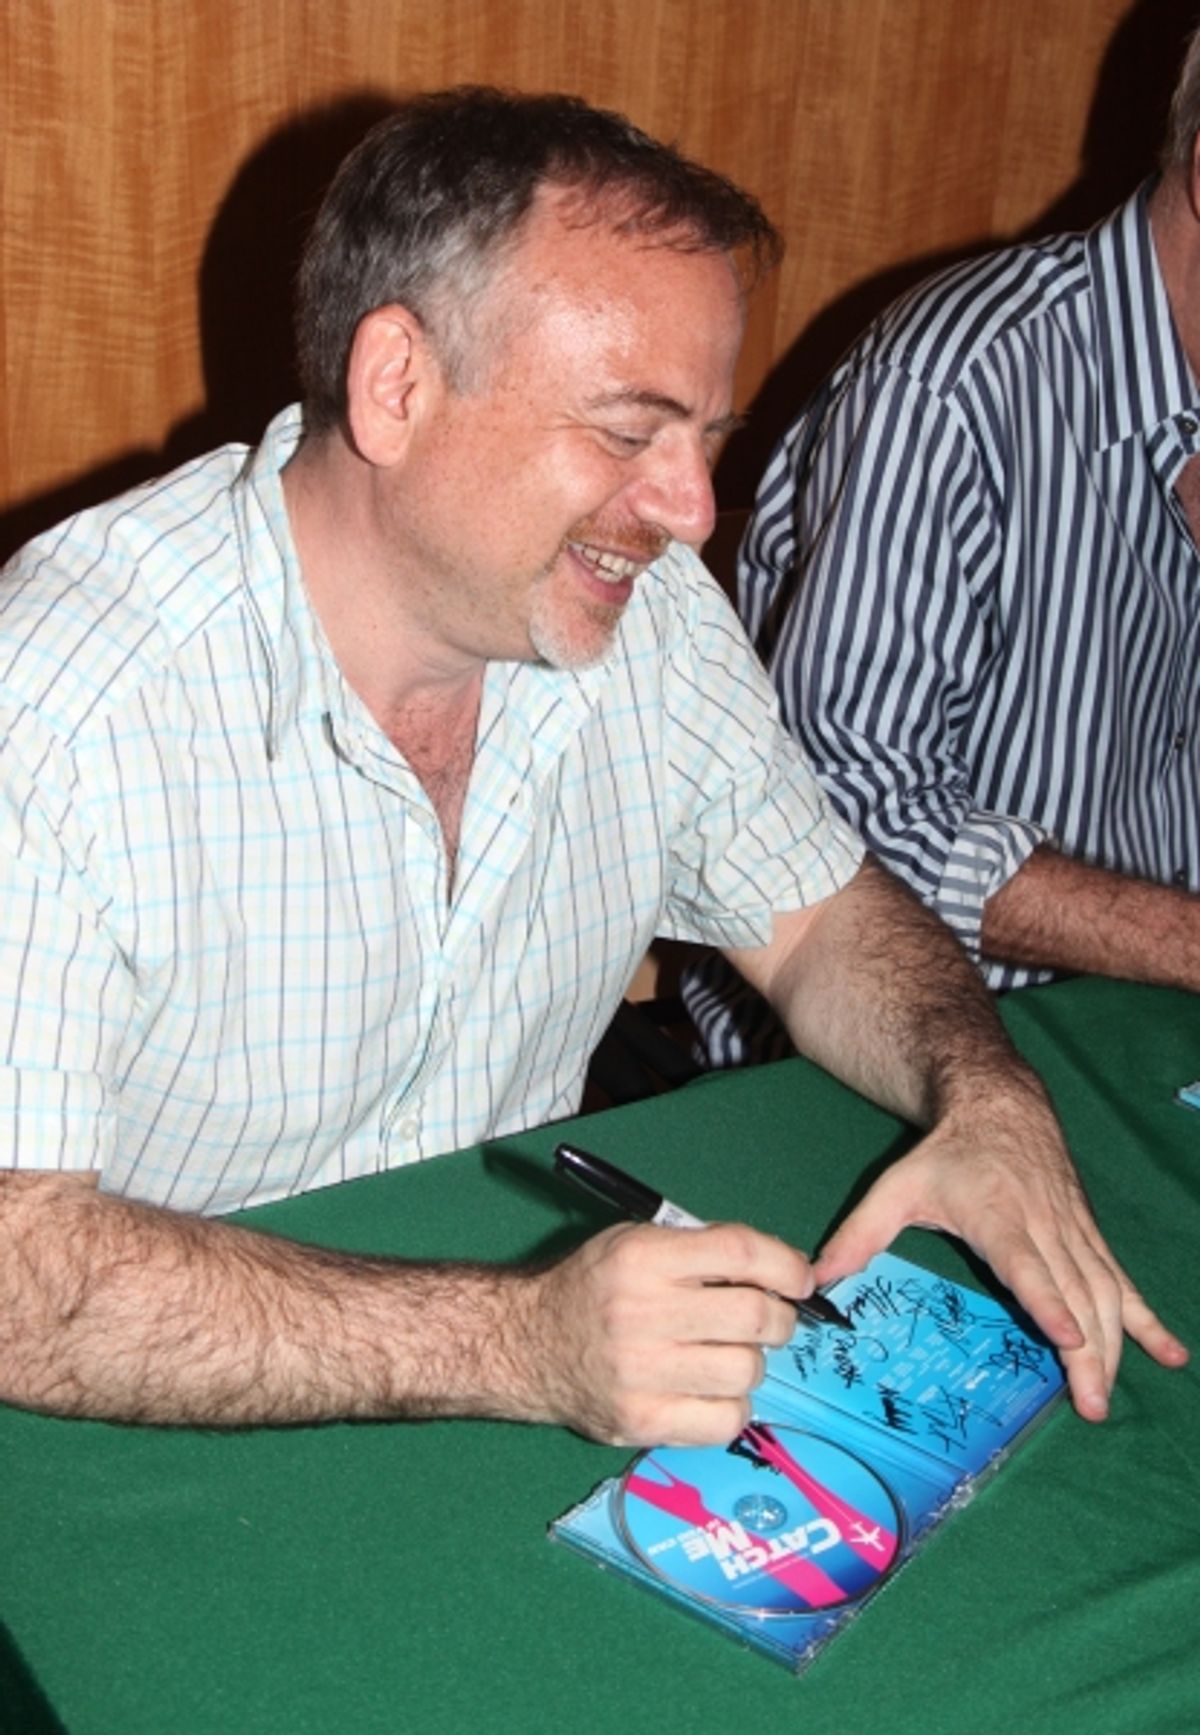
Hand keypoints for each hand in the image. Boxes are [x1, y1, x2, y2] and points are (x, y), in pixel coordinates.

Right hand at [517, 1221, 812, 1445]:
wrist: (528, 1345)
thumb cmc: (594, 1287)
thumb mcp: (636, 1243)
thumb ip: (701, 1250)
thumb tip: (782, 1271)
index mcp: (643, 1257)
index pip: (741, 1253)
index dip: (787, 1266)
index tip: (801, 1279)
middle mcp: (643, 1312)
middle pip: (756, 1317)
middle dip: (779, 1318)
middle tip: (768, 1320)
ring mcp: (642, 1373)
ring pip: (747, 1371)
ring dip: (749, 1363)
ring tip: (725, 1355)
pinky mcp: (644, 1421)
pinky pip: (727, 1420)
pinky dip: (730, 1406)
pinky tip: (708, 1391)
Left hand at [812, 1092, 1188, 1419]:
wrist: (1000, 1104)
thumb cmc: (946, 1152)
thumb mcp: (896, 1185)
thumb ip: (860, 1233)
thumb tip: (817, 1279)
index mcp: (998, 1216)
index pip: (1028, 1264)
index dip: (1050, 1301)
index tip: (1069, 1338)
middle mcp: (1045, 1227)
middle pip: (1075, 1293)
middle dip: (1087, 1352)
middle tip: (1088, 1405)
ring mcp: (1074, 1232)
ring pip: (1104, 1294)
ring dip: (1113, 1348)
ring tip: (1104, 1398)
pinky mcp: (1089, 1237)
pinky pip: (1123, 1282)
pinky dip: (1148, 1320)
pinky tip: (1173, 1354)